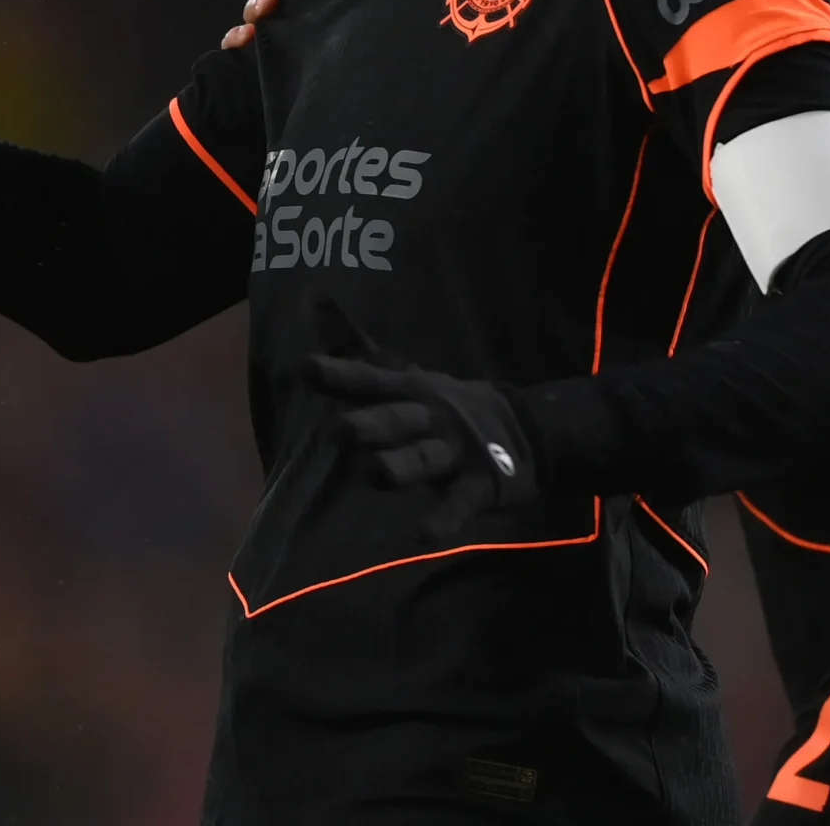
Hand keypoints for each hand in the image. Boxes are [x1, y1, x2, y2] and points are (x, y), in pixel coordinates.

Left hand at [304, 293, 539, 536]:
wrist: (525, 427)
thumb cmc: (440, 403)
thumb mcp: (398, 372)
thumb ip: (351, 344)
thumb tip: (309, 295)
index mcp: (409, 389)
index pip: (370, 380)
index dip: (339, 375)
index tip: (304, 369)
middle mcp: (430, 416)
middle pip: (397, 419)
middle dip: (370, 424)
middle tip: (338, 430)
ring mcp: (456, 450)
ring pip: (424, 459)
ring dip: (401, 467)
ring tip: (374, 475)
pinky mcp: (479, 484)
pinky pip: (459, 503)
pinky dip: (444, 518)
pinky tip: (423, 534)